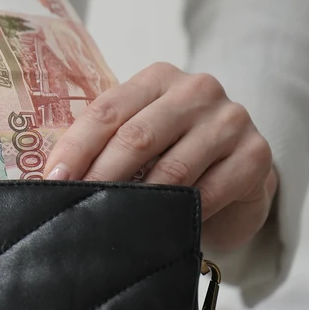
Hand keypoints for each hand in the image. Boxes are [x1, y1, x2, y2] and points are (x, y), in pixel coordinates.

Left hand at [43, 62, 277, 252]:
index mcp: (157, 78)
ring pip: (172, 168)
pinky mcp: (256, 155)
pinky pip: (208, 193)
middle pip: (136, 137)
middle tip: (75, 207)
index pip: (107, 110)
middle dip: (100, 177)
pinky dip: (178, 215)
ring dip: (136, 201)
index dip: (76, 148)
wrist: (240, 174)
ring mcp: (230, 120)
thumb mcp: (140, 138)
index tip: (52, 181)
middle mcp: (196, 90)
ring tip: (109, 223)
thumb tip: (53, 179)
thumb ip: (105, 144)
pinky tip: (158, 231)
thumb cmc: (175, 153)